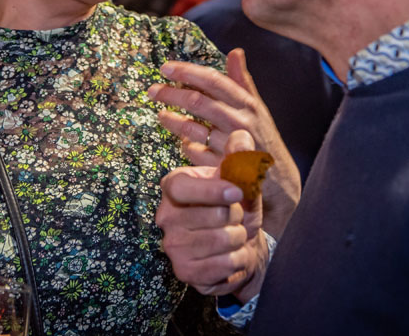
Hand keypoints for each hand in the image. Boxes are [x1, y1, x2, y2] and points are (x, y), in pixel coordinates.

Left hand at [149, 48, 300, 235]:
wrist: (278, 180)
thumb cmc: (263, 138)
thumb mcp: (258, 108)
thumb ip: (243, 81)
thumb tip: (235, 51)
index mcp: (247, 104)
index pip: (213, 81)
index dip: (188, 72)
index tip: (166, 68)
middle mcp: (239, 122)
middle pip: (198, 102)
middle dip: (171, 94)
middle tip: (153, 91)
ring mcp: (229, 145)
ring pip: (192, 129)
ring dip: (172, 121)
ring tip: (161, 115)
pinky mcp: (222, 167)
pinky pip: (194, 153)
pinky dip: (185, 145)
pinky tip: (181, 141)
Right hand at [155, 130, 269, 301]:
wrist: (241, 248)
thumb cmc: (236, 209)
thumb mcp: (241, 182)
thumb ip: (241, 159)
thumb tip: (242, 137)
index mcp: (174, 186)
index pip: (182, 187)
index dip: (211, 190)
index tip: (236, 193)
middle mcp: (166, 216)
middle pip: (211, 214)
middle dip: (236, 217)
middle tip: (234, 218)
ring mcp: (173, 246)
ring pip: (220, 240)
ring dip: (239, 239)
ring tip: (234, 237)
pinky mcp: (183, 271)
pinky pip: (222, 265)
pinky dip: (237, 260)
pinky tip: (232, 256)